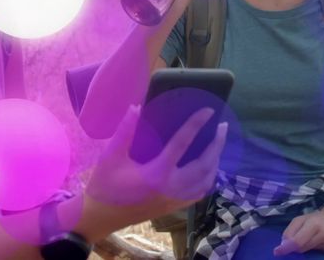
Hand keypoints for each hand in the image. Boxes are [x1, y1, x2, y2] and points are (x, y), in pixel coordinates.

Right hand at [85, 105, 227, 231]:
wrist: (100, 216)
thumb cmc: (103, 185)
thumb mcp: (110, 156)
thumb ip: (124, 131)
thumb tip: (136, 107)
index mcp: (156, 174)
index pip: (182, 144)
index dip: (196, 125)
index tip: (208, 111)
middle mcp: (171, 188)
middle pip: (204, 164)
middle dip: (217, 144)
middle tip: (222, 126)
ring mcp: (174, 200)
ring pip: (206, 181)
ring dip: (215, 161)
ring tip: (217, 144)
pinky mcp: (173, 207)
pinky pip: (199, 193)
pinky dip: (208, 179)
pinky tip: (207, 168)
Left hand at [273, 201, 323, 255]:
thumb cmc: (318, 217)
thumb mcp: (302, 218)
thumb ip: (291, 230)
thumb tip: (283, 245)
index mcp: (314, 224)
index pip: (297, 241)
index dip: (286, 248)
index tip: (277, 251)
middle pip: (301, 248)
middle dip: (294, 246)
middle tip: (296, 239)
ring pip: (308, 251)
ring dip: (304, 246)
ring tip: (310, 236)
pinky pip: (317, 252)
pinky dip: (314, 248)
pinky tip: (319, 240)